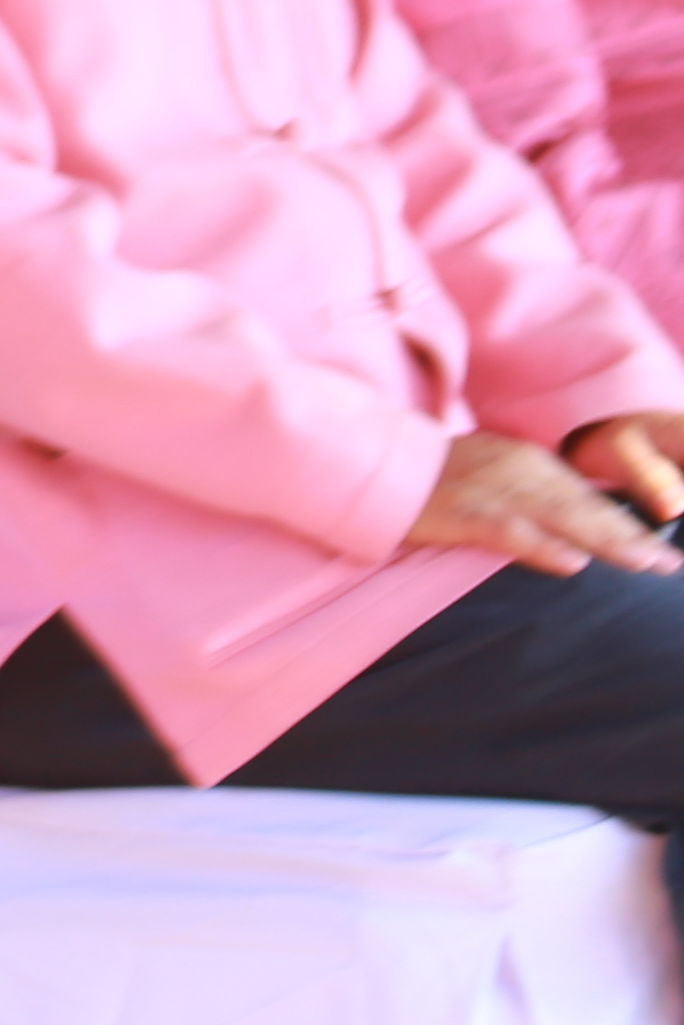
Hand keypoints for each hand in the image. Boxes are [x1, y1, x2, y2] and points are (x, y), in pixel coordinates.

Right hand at [410, 429, 682, 578]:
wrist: (369, 461)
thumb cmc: (427, 477)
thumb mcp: (486, 471)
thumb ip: (527, 491)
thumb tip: (569, 526)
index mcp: (525, 460)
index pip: (586, 495)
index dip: (626, 522)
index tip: (660, 548)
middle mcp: (517, 469)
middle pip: (584, 507)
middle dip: (630, 535)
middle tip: (667, 564)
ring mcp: (490, 490)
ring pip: (561, 518)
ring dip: (606, 541)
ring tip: (644, 563)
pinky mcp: (462, 512)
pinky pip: (510, 532)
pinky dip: (542, 547)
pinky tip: (571, 563)